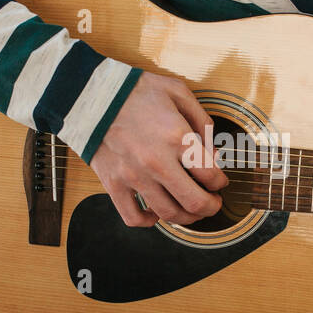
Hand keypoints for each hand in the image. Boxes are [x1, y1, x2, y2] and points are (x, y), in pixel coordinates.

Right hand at [90, 72, 228, 226]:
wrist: (91, 95)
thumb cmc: (135, 91)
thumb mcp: (178, 92)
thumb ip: (202, 122)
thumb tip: (213, 155)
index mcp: (177, 137)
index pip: (210, 175)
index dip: (221, 183)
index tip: (219, 182)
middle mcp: (157, 162)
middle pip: (194, 202)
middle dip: (211, 207)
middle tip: (213, 204)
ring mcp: (133, 176)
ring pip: (168, 214)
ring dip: (186, 218)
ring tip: (190, 210)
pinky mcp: (113, 184)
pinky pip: (132, 217)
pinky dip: (148, 221)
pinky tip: (155, 212)